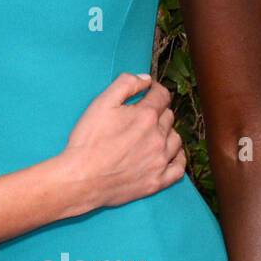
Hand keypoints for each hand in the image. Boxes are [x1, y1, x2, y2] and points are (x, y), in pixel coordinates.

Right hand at [64, 72, 184, 210]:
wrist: (82, 179)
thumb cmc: (88, 141)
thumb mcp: (100, 103)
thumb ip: (125, 84)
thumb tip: (145, 79)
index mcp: (146, 116)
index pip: (161, 96)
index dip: (155, 90)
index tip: (149, 91)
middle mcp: (158, 137)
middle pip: (168, 116)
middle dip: (158, 111)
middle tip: (142, 115)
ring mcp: (160, 160)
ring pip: (176, 139)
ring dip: (167, 133)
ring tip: (153, 134)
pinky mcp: (157, 181)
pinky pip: (179, 168)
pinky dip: (178, 158)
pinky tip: (171, 154)